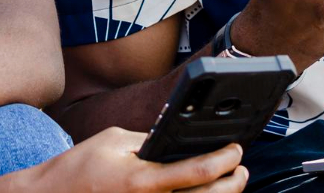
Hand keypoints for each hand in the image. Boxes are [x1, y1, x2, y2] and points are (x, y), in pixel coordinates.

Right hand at [29, 128, 246, 192]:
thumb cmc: (82, 167)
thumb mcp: (115, 139)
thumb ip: (150, 140)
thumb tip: (177, 140)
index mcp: (143, 180)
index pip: (197, 171)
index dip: (224, 160)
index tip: (236, 149)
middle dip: (233, 184)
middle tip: (242, 169)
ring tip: (231, 182)